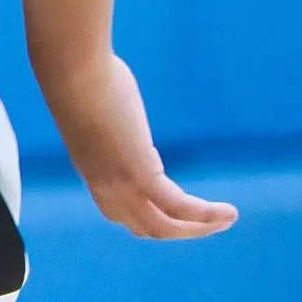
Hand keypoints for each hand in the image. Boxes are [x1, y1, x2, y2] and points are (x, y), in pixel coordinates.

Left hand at [44, 51, 237, 240]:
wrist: (72, 71)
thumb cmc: (80, 75)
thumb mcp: (94, 104)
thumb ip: (107, 114)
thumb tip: (114, 94)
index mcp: (92, 170)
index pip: (120, 213)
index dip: (147, 217)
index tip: (173, 209)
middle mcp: (104, 185)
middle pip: (146, 227)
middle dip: (180, 230)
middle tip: (209, 223)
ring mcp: (120, 183)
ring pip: (164, 226)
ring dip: (198, 229)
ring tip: (227, 220)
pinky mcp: (139, 173)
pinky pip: (178, 206)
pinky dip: (206, 215)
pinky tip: (229, 212)